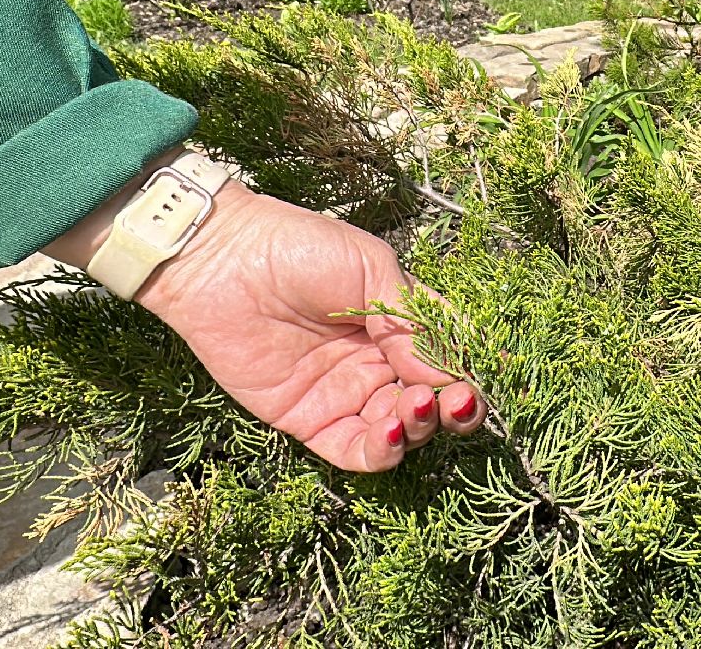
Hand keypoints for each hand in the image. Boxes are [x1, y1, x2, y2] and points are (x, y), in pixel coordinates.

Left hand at [46, 157, 484, 471]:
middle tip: (453, 399)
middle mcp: (379, 364)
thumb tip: (453, 373)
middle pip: (434, 404)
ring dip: (419, 428)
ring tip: (414, 406)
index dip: (470, 374)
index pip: (450, 360)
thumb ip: (414, 324)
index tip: (479, 377)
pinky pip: (356, 452)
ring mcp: (346, 395)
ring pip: (402, 432)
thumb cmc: (298, 248)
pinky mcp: (310, 421)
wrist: (221, 259)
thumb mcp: (371, 271)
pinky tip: (388, 430)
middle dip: (454, 409)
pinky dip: (381, 452)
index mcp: (401, 325)